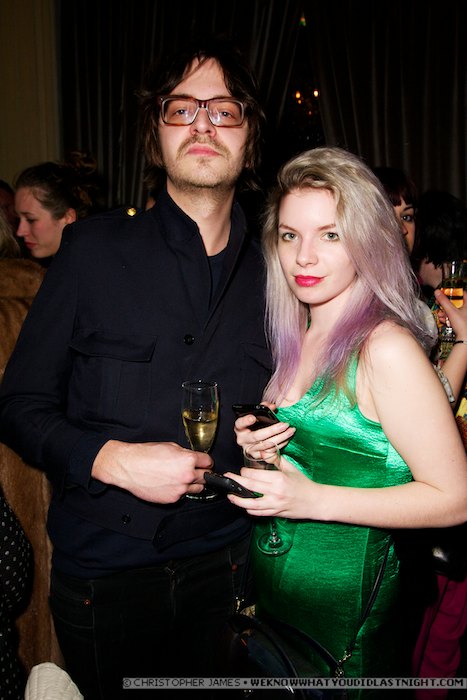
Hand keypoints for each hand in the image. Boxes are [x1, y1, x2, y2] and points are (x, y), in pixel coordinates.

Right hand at [92, 440, 212, 502]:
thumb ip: (185, 454)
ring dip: (193, 483)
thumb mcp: (170, 446)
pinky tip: (170, 484)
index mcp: (188, 460)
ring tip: (181, 478)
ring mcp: (180, 489)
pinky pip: (182, 495)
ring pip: (197, 488)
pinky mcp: (172, 499)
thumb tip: (193, 458)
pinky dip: (179, 491)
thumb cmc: (146, 455)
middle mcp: (187, 475)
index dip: (206, 461)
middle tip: (195, 470)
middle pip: (206, 477)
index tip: (204, 463)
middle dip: (202, 473)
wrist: (128, 467)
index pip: (208, 462)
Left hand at [224, 457, 318, 519]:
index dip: (245, 472)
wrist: (315, 501)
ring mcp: (274, 505)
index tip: (242, 470)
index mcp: (278, 479)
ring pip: (250, 504)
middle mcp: (275, 492)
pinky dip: (249, 509)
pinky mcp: (275, 513)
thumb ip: (276, 460)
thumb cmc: (303, 484)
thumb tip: (264, 452)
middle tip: (228, 478)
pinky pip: (258, 513)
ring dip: (238, 500)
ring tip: (230, 496)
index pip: (255, 475)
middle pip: (249, 487)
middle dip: (236, 482)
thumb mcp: (290, 469)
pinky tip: (244, 506)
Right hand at [234, 401, 294, 451]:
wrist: (254, 442)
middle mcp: (243, 440)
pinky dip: (280, 445)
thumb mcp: (256, 416)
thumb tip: (272, 406)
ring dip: (280, 438)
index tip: (253, 417)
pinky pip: (270, 452)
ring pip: (266, 445)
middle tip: (284, 425)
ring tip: (290, 431)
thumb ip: (263, 409)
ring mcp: (250, 449)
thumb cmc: (255, 426)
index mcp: (240, 428)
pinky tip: (287, 439)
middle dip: (272, 430)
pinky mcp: (257, 456)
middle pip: (257, 436)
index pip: (240, 423)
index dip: (246, 421)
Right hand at [435, 289, 466, 337]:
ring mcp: (464, 316)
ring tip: (440, 314)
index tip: (445, 293)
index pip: (462, 293)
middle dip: (446, 304)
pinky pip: (454, 317)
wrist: (465, 339)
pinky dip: (448, 318)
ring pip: (454, 310)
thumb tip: (437, 292)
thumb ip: (443, 301)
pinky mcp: (462, 322)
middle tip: (440, 304)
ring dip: (445, 312)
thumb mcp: (451, 311)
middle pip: (456, 302)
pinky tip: (443, 320)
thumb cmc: (462, 325)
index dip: (453, 292)